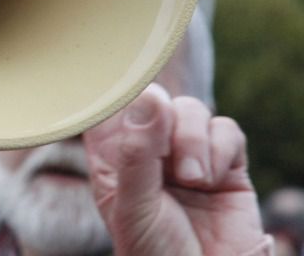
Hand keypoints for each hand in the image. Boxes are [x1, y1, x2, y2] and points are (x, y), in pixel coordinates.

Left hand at [83, 83, 266, 255]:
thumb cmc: (153, 251)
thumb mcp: (133, 203)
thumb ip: (136, 151)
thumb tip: (150, 96)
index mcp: (112, 157)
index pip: (107, 108)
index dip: (117, 94)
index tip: (127, 93)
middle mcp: (148, 150)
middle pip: (155, 99)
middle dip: (164, 120)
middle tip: (169, 162)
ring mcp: (187, 155)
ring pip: (190, 109)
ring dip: (192, 140)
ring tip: (193, 180)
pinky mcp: (225, 164)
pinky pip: (226, 129)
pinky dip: (220, 149)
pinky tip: (211, 180)